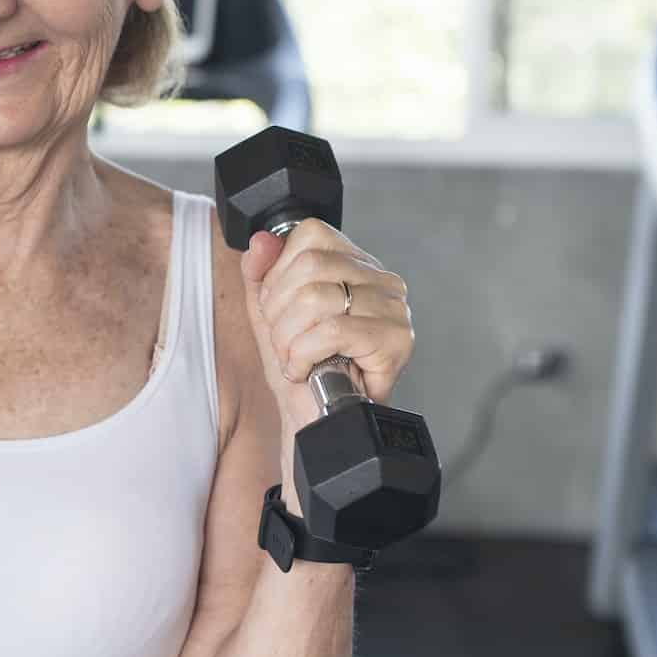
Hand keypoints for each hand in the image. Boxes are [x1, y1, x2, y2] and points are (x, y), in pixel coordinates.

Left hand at [239, 220, 414, 439]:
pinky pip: (331, 331)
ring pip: (316, 298)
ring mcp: (393, 309)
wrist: (316, 421)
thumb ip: (260, 273)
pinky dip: (303, 355)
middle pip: (309, 265)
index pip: (311, 235)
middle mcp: (382, 281)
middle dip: (278, 310)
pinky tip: (306, 370)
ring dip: (288, 338)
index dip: (279, 274)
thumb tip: (261, 240)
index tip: (277, 310)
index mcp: (356, 265)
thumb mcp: (270, 314)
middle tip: (283, 342)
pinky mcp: (395, 340)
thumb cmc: (302, 369)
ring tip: (294, 359)